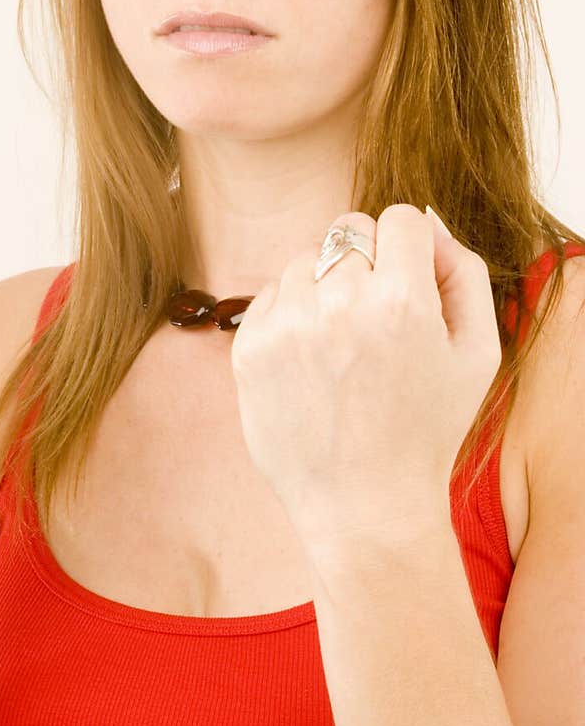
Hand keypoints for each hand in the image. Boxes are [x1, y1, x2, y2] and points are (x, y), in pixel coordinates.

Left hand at [230, 205, 502, 552]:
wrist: (364, 506)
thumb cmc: (426, 431)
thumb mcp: (477, 354)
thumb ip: (464, 275)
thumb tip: (429, 226)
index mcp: (402, 301)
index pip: (399, 219)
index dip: (410, 248)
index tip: (409, 282)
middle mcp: (339, 304)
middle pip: (348, 231)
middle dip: (368, 262)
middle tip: (377, 316)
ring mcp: (287, 326)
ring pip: (305, 259)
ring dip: (325, 286)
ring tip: (343, 345)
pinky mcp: (249, 348)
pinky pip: (271, 293)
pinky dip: (292, 314)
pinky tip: (312, 360)